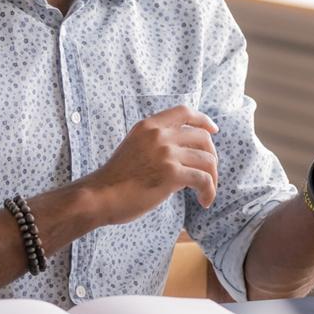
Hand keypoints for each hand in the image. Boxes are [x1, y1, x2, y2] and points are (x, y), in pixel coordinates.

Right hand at [84, 105, 220, 224]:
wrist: (99, 196)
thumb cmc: (116, 178)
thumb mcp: (134, 146)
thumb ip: (155, 143)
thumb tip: (184, 152)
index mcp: (149, 125)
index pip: (184, 112)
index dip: (203, 120)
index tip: (213, 131)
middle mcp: (159, 135)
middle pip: (203, 138)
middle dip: (212, 156)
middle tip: (209, 174)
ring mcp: (166, 153)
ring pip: (207, 160)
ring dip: (213, 178)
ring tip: (207, 193)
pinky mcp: (171, 174)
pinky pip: (203, 179)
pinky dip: (209, 191)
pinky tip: (204, 201)